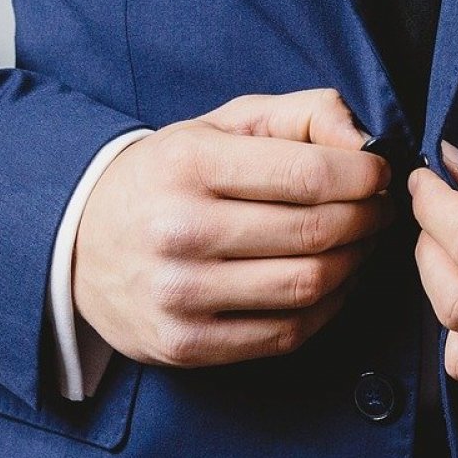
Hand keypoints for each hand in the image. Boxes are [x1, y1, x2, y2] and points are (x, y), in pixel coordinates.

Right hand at [73, 88, 393, 367]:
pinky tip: (331, 282)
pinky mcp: (184, 344)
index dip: (363, 175)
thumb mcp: (223, 124)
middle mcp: (180, 230)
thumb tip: (365, 143)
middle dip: (367, 218)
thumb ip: (302, 114)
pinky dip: (327, 308)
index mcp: (188, 163)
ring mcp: (180, 294)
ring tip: (360, 242)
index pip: (308, 174)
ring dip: (354, 263)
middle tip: (380, 208)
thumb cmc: (170, 175)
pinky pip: (286, 333)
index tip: (378, 173)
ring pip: (307, 286)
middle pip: (315, 232)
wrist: (77, 242)